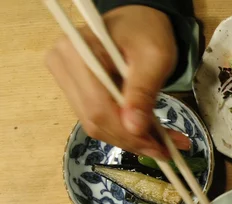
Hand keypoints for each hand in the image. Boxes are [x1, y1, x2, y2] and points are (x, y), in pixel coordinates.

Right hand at [46, 5, 189, 158]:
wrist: (139, 21)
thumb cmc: (147, 33)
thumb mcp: (155, 58)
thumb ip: (144, 91)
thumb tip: (135, 128)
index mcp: (77, 52)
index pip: (98, 107)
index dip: (128, 134)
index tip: (160, 148)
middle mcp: (63, 66)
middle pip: (95, 120)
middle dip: (132, 141)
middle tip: (167, 152)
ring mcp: (67, 80)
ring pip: (96, 125)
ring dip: (131, 141)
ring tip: (163, 146)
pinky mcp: (76, 91)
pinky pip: (99, 120)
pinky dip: (126, 132)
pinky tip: (149, 136)